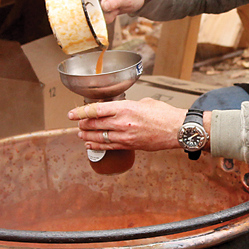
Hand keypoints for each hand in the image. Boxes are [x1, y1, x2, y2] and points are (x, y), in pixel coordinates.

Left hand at [68, 98, 184, 151]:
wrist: (176, 129)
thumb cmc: (164, 114)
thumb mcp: (144, 102)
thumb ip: (129, 105)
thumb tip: (121, 107)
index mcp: (125, 107)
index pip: (96, 110)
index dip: (81, 112)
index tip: (72, 113)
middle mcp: (122, 122)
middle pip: (95, 123)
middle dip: (83, 123)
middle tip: (77, 123)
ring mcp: (125, 135)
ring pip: (99, 136)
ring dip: (87, 135)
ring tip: (80, 133)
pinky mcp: (130, 145)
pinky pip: (109, 146)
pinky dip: (97, 145)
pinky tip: (90, 144)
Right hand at [92, 0, 150, 21]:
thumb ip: (115, 1)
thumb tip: (103, 5)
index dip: (94, 4)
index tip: (103, 11)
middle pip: (90, 0)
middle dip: (101, 10)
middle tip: (114, 11)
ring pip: (93, 6)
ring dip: (104, 13)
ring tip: (115, 10)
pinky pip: (96, 8)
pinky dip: (104, 13)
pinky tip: (112, 10)